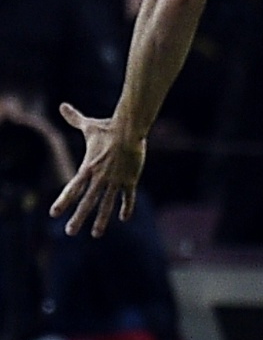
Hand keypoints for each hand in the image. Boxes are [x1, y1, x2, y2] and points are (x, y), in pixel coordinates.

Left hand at [48, 104, 145, 235]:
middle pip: (87, 202)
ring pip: (106, 204)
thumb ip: (74, 119)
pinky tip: (124, 219)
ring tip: (95, 234)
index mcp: (87, 167)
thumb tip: (63, 106)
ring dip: (101, 220)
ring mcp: (115, 180)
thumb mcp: (89, 125)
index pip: (72, 188)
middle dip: (78, 218)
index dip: (63, 201)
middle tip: (70, 232)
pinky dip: (126, 208)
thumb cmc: (108, 127)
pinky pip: (128, 197)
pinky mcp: (130, 180)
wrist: (129, 129)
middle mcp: (99, 177)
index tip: (54, 214)